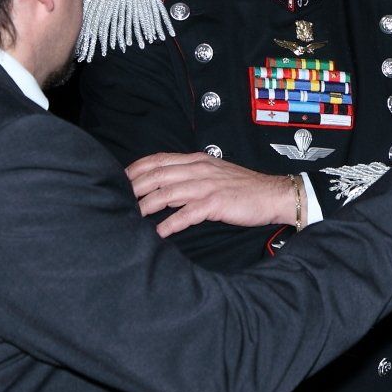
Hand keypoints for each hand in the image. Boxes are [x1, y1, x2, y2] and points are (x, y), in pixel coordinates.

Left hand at [127, 152, 295, 237]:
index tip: (121, 178)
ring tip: (134, 216)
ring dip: (147, 206)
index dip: (137, 168)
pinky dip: (170, 223)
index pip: (159, 159)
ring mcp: (207, 185)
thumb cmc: (242, 188)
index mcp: (197, 160)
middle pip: (158, 175)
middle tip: (119, 199)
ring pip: (168, 193)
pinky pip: (187, 213)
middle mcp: (199, 169)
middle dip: (135, 187)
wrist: (272, 194)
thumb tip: (164, 189)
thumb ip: (189, 177)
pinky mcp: (216, 203)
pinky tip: (159, 232)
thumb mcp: (213, 174)